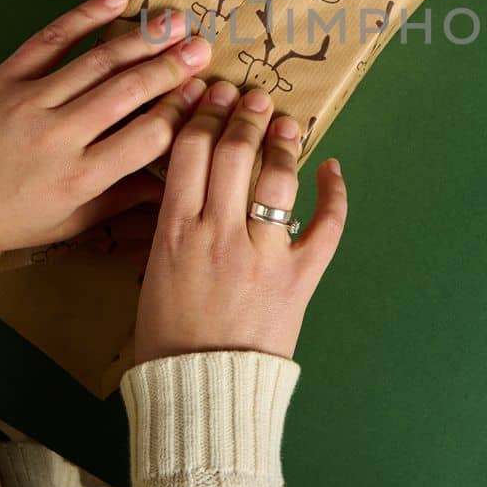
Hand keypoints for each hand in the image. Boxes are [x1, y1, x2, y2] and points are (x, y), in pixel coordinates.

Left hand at [0, 0, 212, 252]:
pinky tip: (118, 0)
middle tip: (203, 47)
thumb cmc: (9, 216)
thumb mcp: (70, 222)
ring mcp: (33, 101)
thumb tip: (174, 188)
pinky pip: (52, 37)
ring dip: (142, 37)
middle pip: (128, 92)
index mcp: (79, 178)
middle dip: (171, 66)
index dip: (179, 111)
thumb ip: (123, 200)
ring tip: (176, 21)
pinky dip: (86, 15)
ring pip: (98, 61)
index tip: (203, 91)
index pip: (145, 137)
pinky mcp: (9, 75)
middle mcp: (60, 136)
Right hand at [134, 82, 347, 361]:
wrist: (201, 393)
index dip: (204, 114)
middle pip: (234, 153)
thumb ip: (172, 229)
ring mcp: (263, 253)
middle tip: (252, 96)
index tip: (212, 93)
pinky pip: (325, 227)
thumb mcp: (152, 274)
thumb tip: (187, 191)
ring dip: (283, 143)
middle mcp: (219, 232)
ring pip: (277, 178)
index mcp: (175, 231)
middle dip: (244, 115)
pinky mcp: (299, 277)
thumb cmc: (166, 341)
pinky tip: (334, 170)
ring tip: (285, 122)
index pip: (190, 151)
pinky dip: (334, 195)